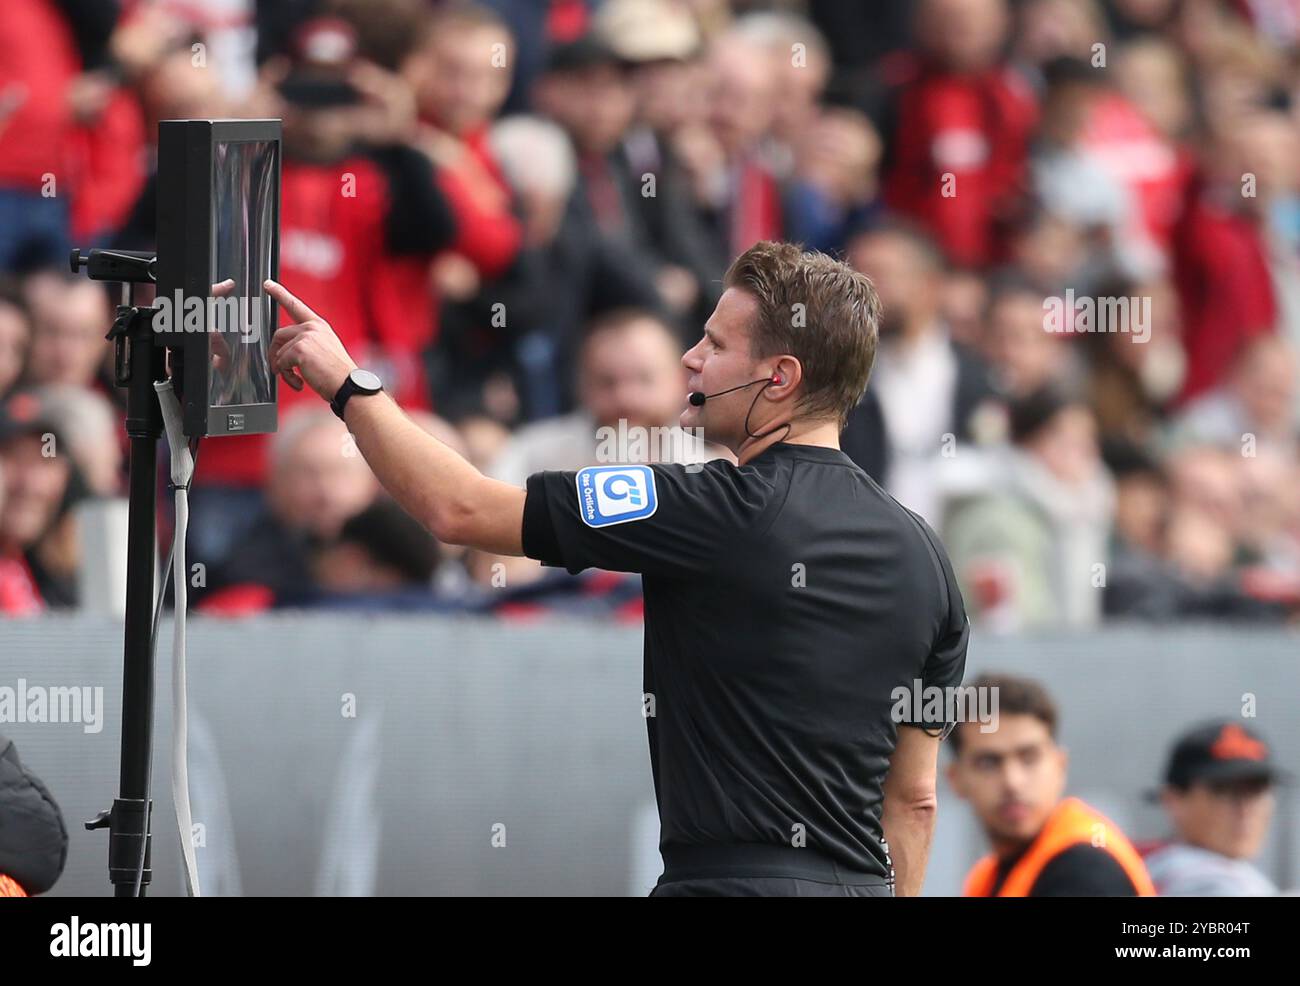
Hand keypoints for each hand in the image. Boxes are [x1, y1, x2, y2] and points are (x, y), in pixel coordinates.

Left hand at [264, 280, 357, 400]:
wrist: (348, 385)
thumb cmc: (338, 374)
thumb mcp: (324, 351)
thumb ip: (306, 344)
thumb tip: (282, 352)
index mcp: (319, 326)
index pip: (295, 306)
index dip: (279, 293)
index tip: (268, 284)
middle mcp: (312, 327)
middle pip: (278, 335)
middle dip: (275, 354)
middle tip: (279, 370)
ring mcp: (305, 336)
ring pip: (279, 351)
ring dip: (283, 369)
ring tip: (297, 380)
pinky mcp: (299, 349)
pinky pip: (281, 362)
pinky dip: (287, 376)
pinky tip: (300, 383)